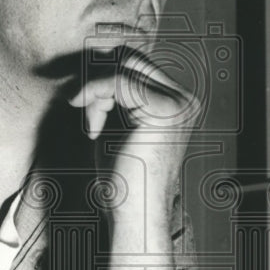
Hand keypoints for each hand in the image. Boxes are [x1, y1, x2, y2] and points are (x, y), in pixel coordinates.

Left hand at [69, 46, 200, 269]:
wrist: (132, 214)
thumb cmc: (121, 176)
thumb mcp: (115, 123)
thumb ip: (111, 92)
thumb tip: (93, 56)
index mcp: (178, 101)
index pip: (135, 64)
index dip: (102, 78)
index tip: (84, 109)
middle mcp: (185, 98)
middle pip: (130, 58)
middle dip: (98, 80)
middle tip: (84, 113)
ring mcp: (179, 103)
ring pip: (123, 66)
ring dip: (96, 92)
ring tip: (92, 127)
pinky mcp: (165, 110)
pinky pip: (118, 81)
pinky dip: (94, 96)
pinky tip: (91, 128)